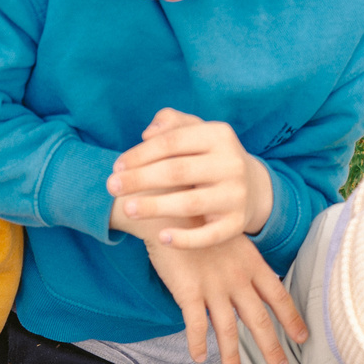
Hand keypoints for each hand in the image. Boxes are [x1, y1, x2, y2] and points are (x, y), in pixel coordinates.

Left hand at [107, 109, 274, 244]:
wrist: (252, 187)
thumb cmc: (208, 157)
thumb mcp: (195, 132)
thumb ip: (171, 124)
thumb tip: (148, 134)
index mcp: (219, 135)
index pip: (172, 142)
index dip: (140, 154)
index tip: (116, 167)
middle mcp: (232, 163)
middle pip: (177, 171)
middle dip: (141, 179)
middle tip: (111, 187)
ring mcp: (236, 195)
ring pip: (190, 203)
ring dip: (155, 207)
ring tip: (128, 209)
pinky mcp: (237, 224)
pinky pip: (208, 236)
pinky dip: (185, 239)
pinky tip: (161, 238)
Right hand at [145, 234, 306, 363]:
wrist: (170, 206)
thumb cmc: (198, 218)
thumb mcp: (230, 235)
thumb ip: (240, 260)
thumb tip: (250, 278)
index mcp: (251, 263)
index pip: (278, 296)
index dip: (291, 318)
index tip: (302, 337)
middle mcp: (237, 278)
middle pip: (258, 319)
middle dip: (271, 347)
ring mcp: (213, 286)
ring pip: (228, 329)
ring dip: (232, 355)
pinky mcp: (188, 291)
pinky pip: (196, 324)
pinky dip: (197, 343)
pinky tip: (198, 357)